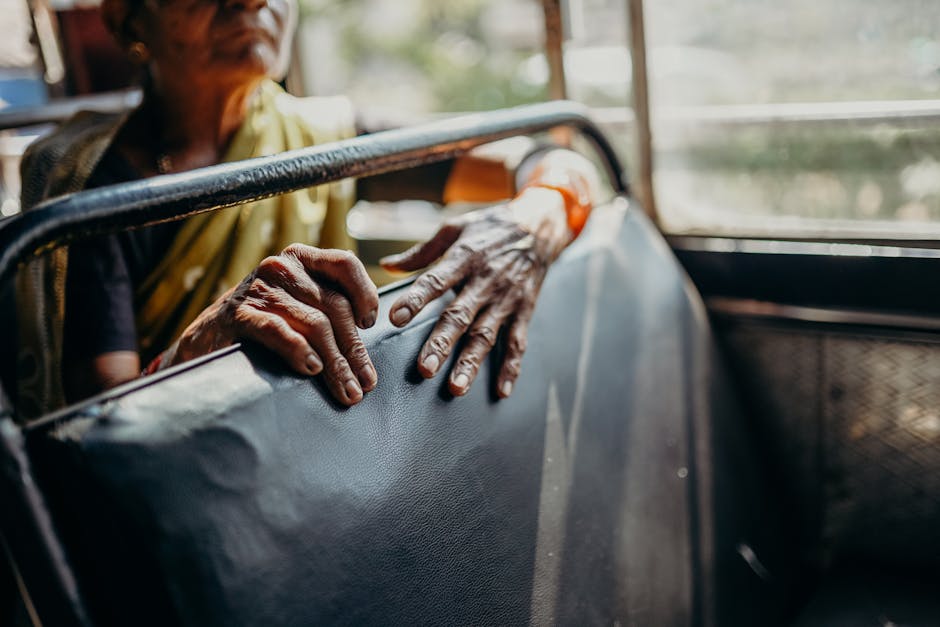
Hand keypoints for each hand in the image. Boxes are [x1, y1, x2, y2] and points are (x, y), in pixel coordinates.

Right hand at [173, 244, 379, 405]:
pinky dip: (299, 350)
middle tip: (366, 383)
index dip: (365, 293)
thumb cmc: (262, 328)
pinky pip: (279, 330)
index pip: (345, 264)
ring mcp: (260, 290)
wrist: (204, 341)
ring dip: (336, 363)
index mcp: (301, 260)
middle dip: (354, 349)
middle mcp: (281, 267)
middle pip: (335, 306)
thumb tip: (367, 350)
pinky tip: (312, 368)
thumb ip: (330, 311)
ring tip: (347, 390)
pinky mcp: (239, 315)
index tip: (370, 325)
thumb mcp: (299, 308)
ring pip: (315, 324)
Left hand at [380, 188, 570, 397]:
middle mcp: (485, 281)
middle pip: (460, 316)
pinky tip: (501, 391)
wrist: (540, 224)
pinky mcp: (524, 311)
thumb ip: (421, 251)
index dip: (416, 299)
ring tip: (456, 387)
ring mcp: (506, 299)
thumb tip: (386, 265)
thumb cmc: (491, 226)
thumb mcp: (455, 228)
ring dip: (471, 363)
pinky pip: (517, 342)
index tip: (396, 318)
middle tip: (425, 369)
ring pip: (486, 335)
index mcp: (465, 258)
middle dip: (442, 343)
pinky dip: (511, 367)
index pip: (436, 281)